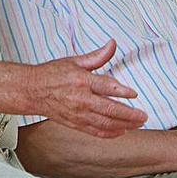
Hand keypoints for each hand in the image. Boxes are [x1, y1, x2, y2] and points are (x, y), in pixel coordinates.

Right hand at [25, 40, 146, 138]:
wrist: (32, 91)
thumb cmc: (53, 74)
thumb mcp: (75, 61)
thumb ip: (97, 56)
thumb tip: (112, 44)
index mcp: (82, 81)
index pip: (106, 87)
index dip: (122, 91)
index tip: (134, 94)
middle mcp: (81, 99)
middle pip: (109, 110)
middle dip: (129, 115)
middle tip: (143, 116)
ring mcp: (78, 114)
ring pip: (105, 123)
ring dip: (124, 125)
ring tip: (137, 124)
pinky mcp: (75, 124)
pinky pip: (95, 132)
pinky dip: (110, 133)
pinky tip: (121, 131)